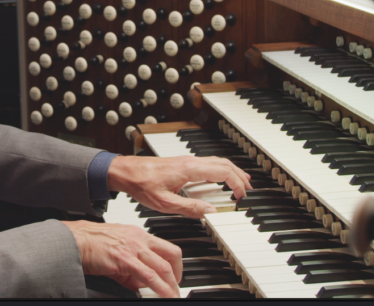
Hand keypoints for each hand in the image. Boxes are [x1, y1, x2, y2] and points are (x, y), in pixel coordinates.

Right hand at [62, 220, 182, 297]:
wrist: (76, 240)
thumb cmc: (92, 242)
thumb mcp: (119, 249)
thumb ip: (132, 266)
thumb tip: (142, 283)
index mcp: (139, 234)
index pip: (167, 247)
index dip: (176, 265)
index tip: (175, 276)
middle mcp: (139, 238)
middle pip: (172, 255)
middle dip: (179, 275)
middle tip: (176, 288)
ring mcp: (133, 248)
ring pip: (163, 267)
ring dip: (171, 284)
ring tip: (172, 295)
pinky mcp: (125, 260)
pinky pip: (148, 276)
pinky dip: (159, 288)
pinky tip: (161, 294)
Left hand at [107, 155, 252, 218]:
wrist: (125, 171)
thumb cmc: (141, 184)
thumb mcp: (165, 203)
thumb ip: (190, 208)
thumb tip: (211, 211)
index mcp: (189, 169)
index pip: (223, 172)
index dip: (237, 184)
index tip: (241, 197)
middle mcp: (190, 162)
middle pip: (224, 163)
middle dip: (239, 176)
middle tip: (248, 190)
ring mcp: (186, 161)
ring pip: (216, 161)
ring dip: (231, 172)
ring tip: (240, 184)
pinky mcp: (182, 164)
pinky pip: (207, 164)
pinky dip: (219, 171)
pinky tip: (218, 180)